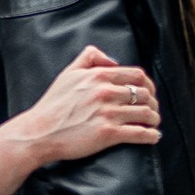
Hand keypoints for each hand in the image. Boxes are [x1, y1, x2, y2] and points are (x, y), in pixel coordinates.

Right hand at [11, 43, 158, 171]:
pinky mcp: (108, 134)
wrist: (39, 132)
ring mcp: (108, 114)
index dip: (149, 84)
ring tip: (154, 124)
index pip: (137, 75)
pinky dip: (151, 135)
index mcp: (98, 76)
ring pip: (146, 113)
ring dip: (154, 119)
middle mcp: (105, 92)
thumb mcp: (68, 73)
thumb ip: (90, 57)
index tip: (150, 92)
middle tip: (153, 110)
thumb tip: (113, 61)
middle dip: (154, 102)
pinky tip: (153, 137)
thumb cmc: (52, 104)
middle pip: (145, 94)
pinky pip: (139, 133)